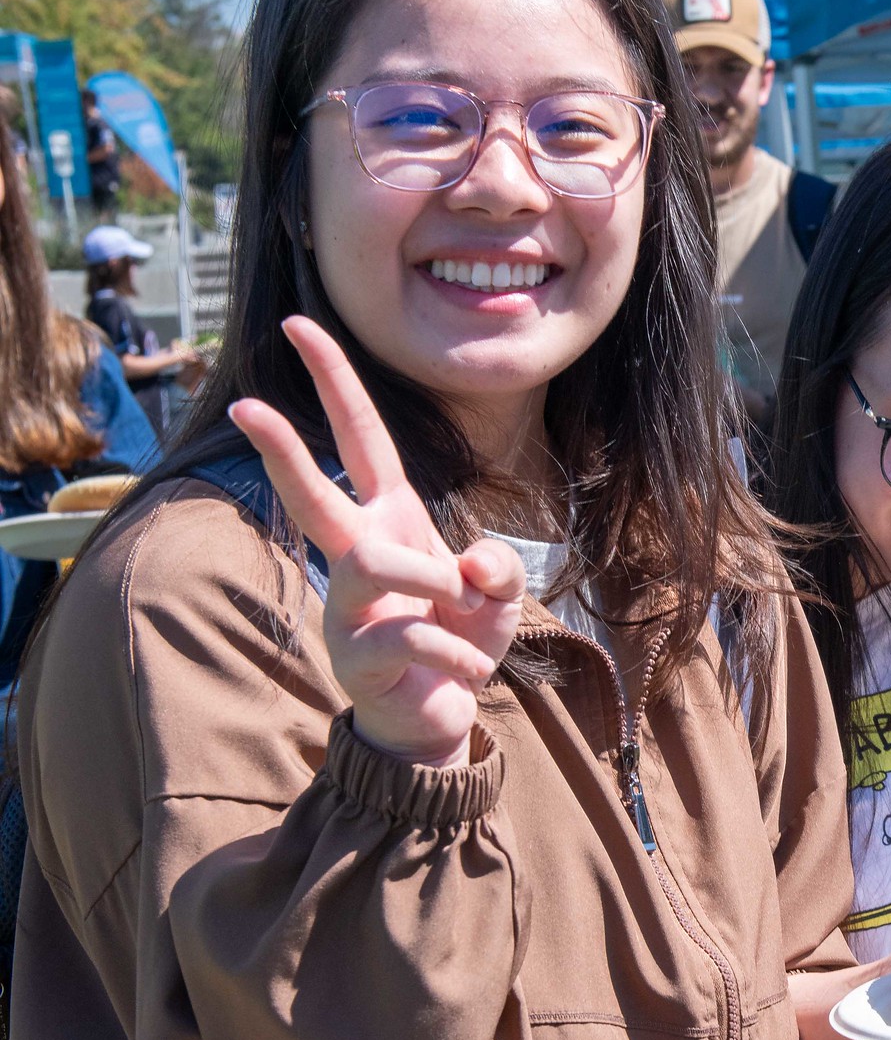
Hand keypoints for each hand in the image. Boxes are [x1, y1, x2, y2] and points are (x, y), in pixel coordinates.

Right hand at [228, 316, 526, 766]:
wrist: (441, 715)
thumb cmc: (458, 636)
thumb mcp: (495, 592)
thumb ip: (497, 565)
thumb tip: (470, 568)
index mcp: (391, 519)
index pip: (360, 438)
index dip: (334, 382)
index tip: (299, 324)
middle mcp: (359, 553)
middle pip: (312, 493)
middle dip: (281, 449)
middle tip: (244, 407)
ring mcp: (349, 607)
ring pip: (373, 564)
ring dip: (434, 583)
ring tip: (463, 614)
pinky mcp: (358, 658)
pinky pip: (417, 640)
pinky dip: (463, 656)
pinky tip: (474, 673)